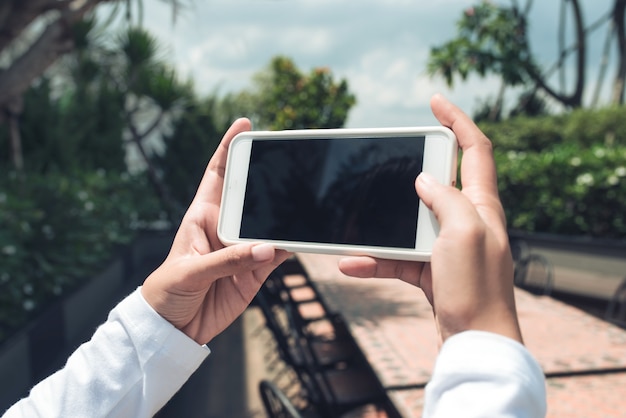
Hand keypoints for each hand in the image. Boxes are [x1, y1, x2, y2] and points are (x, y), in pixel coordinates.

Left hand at [141, 118, 290, 344]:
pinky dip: (290, 245)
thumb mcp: (189, 272)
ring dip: (283, 214)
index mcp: (202, 216)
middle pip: (252, 194)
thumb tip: (266, 247)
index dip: (228, 148)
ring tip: (298, 202)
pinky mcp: (256, 272)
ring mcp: (243, 249)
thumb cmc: (166, 291)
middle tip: (288, 162)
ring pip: (269, 224)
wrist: (174, 330)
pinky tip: (299, 238)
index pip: (217, 175)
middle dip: (268, 177)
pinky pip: (277, 254)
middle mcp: (225, 228)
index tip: (244, 123)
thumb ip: (227, 261)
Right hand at [338, 94, 521, 343]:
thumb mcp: (464, 232)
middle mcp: (466, 220)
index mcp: (481, 205)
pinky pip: (397, 256)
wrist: (474, 340)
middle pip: (435, 182)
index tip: (434, 100)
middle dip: (407, 171)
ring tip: (351, 227)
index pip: (475, 149)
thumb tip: (424, 179)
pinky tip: (352, 264)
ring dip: (380, 226)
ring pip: (408, 221)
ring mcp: (447, 245)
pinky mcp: (431, 268)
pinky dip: (375, 259)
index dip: (458, 120)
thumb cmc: (476, 287)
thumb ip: (446, 198)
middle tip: (383, 164)